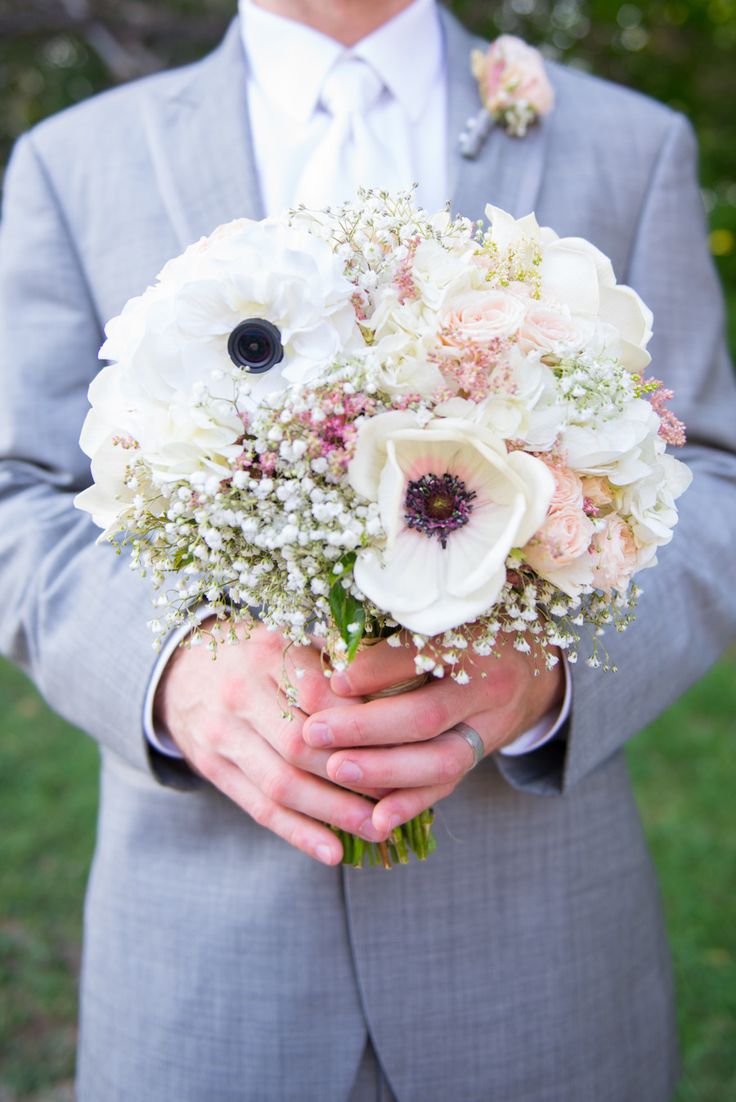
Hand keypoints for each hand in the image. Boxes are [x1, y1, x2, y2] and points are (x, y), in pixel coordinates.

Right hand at [154, 619, 389, 864]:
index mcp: (266, 653)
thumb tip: (396, 687)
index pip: (319, 694)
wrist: (178, 671)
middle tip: (400, 795)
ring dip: (333, 812)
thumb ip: (332, 660)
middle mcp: (240, 694)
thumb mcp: (286, 639)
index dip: (361, 723)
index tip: (404, 743)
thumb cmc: (253, 654)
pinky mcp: (213, 769)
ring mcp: (222, 735)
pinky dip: (298, 833)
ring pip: (282, 783)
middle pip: (301, 745)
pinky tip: (332, 852)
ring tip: (377, 829)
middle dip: (354, 775)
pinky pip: (258, 808)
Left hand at [302, 636, 564, 835]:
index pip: (421, 654)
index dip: (375, 669)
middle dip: (366, 728)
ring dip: (384, 770)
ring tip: (337, 770)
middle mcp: (489, 687)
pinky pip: (447, 786)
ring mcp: (489, 728)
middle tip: (316, 732)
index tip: (333, 679)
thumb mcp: (441, 620)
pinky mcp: (481, 758)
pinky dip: (412, 803)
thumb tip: (328, 650)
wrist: (527, 669)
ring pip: (440, 760)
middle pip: (426, 715)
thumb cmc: (468, 632)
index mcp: (474, 640)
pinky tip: (377, 819)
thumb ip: (394, 633)